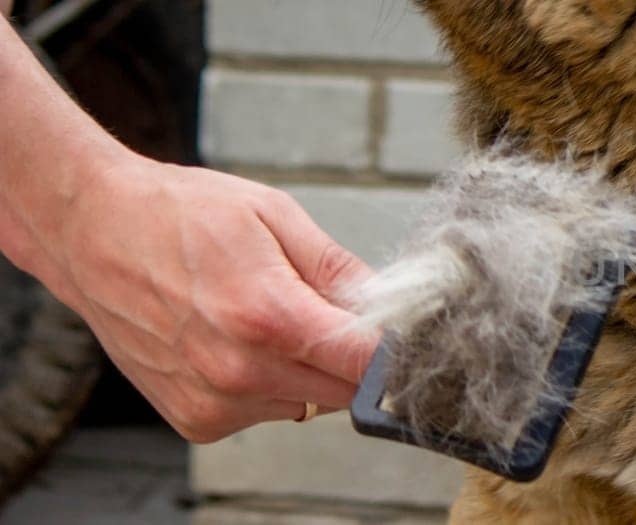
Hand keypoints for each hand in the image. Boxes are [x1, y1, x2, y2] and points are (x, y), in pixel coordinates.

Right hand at [21, 155, 379, 442]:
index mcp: (267, 315)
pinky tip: (236, 341)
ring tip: (265, 316)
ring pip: (310, 403)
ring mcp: (215, 402)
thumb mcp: (275, 215)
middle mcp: (239, 371)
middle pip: (346, 390)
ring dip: (308, 369)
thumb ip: (340, 271)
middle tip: (323, 308)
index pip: (369, 362)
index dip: (394, 346)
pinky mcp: (197, 420)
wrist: (89, 231)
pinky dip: (269, 384)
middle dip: (350, 354)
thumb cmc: (179, 214)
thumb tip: (394, 304)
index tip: (398, 327)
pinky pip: (268, 412)